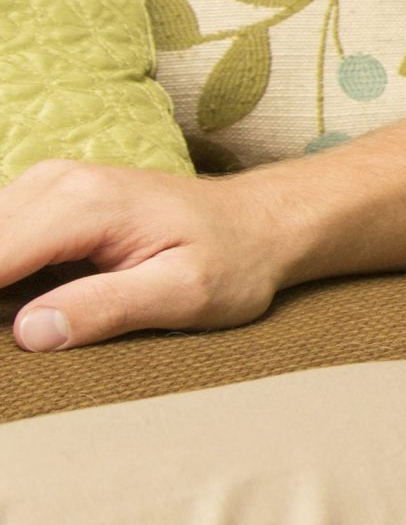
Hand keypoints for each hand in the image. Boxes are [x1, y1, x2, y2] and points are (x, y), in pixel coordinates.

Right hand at [0, 160, 295, 350]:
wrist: (261, 222)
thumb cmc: (233, 260)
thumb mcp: (185, 294)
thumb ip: (107, 308)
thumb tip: (29, 332)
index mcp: (83, 207)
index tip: (1, 339)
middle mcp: (56, 184)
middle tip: (8, 340)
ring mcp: (47, 186)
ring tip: (12, 326)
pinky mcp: (45, 199)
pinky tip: (17, 306)